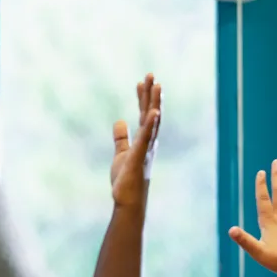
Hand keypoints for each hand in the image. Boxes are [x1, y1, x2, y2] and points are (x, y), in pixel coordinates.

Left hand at [110, 74, 161, 207]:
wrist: (128, 201)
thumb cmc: (127, 180)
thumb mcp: (121, 153)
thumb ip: (121, 137)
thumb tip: (119, 121)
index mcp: (144, 140)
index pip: (144, 115)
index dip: (143, 98)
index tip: (141, 82)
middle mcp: (149, 142)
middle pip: (151, 114)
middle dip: (151, 95)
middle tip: (151, 75)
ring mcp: (145, 149)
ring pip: (152, 122)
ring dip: (154, 104)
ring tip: (157, 86)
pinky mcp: (139, 158)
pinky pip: (145, 139)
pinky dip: (150, 125)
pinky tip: (153, 113)